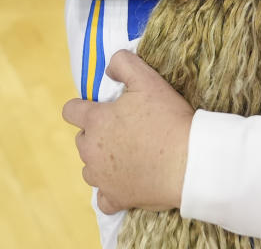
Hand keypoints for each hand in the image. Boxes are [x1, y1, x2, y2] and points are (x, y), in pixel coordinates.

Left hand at [62, 50, 193, 213]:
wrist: (189, 160)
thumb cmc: (169, 119)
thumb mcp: (149, 80)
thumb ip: (124, 64)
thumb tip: (109, 66)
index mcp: (96, 121)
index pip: (71, 110)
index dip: (82, 107)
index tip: (100, 108)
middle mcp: (91, 150)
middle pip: (82, 140)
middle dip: (97, 135)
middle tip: (126, 131)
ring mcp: (102, 177)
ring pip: (90, 168)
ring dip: (103, 162)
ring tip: (130, 156)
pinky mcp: (116, 198)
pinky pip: (104, 198)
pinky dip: (113, 191)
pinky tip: (128, 183)